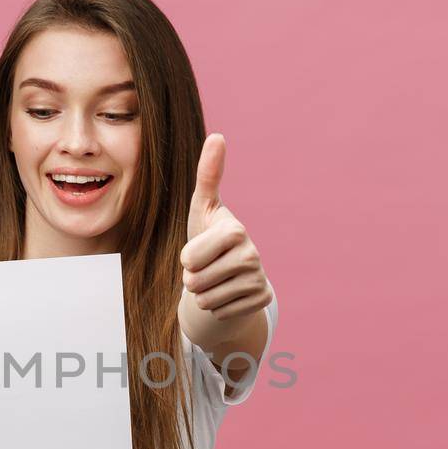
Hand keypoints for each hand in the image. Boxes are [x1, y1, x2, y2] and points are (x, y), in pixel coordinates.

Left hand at [180, 134, 271, 319]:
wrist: (228, 273)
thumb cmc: (208, 237)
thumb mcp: (202, 209)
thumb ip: (207, 175)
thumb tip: (218, 135)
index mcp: (235, 230)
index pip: (190, 258)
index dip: (186, 259)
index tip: (194, 253)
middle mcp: (253, 254)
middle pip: (197, 281)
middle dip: (191, 280)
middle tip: (203, 269)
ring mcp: (259, 278)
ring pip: (207, 299)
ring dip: (202, 294)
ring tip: (213, 280)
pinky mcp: (261, 299)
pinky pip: (221, 313)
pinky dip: (217, 308)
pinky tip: (226, 294)